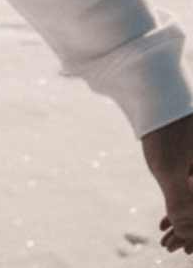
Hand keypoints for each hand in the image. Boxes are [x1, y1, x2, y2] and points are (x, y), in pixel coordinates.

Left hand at [142, 113, 192, 253]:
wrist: (148, 84)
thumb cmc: (161, 127)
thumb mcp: (169, 171)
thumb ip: (181, 206)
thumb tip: (188, 236)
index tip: (186, 251)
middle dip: (191, 229)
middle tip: (173, 247)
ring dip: (185, 219)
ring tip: (166, 236)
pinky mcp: (188, 154)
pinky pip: (190, 186)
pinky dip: (180, 204)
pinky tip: (165, 218)